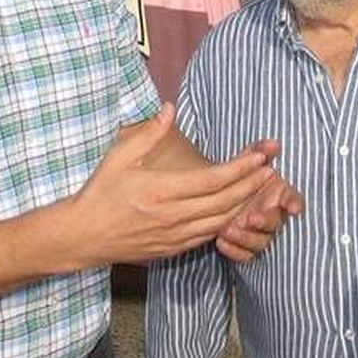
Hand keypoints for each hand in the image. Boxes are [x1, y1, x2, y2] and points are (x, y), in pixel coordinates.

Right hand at [70, 105, 273, 265]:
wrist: (84, 235)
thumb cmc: (101, 192)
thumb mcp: (120, 156)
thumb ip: (149, 132)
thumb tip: (170, 107)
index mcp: (162, 190)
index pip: (214, 179)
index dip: (241, 167)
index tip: (261, 155)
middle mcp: (173, 216)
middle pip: (226, 201)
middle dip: (253, 183)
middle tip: (273, 167)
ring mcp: (175, 236)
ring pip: (222, 221)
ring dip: (247, 203)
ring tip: (263, 187)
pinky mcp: (174, 249)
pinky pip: (210, 236)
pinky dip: (229, 222)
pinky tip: (238, 210)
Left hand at [215, 144, 303, 261]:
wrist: (217, 194)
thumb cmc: (237, 177)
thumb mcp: (245, 161)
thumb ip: (258, 151)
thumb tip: (274, 143)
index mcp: (276, 195)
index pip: (293, 199)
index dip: (295, 203)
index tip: (293, 207)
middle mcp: (272, 216)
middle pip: (276, 224)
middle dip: (264, 221)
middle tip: (250, 217)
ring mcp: (259, 233)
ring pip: (260, 243)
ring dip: (246, 238)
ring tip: (228, 229)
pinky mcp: (245, 248)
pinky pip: (245, 256)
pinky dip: (234, 251)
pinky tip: (220, 241)